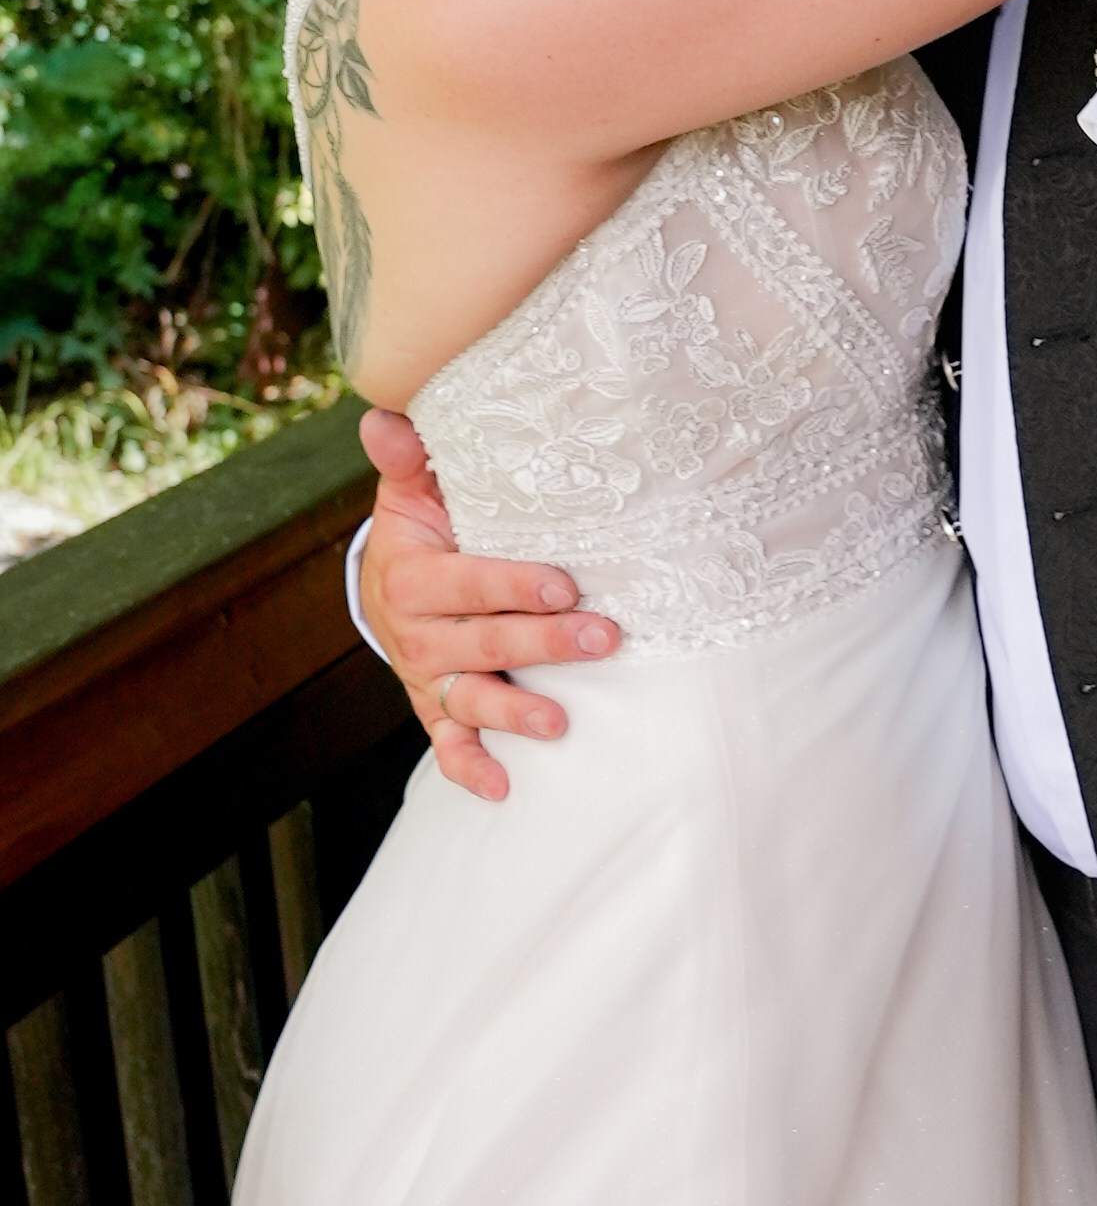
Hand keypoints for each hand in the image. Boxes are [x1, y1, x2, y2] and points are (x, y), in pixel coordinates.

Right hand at [356, 407, 617, 804]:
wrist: (387, 580)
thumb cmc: (423, 526)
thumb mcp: (411, 491)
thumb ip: (409, 459)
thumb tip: (383, 418)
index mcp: (412, 575)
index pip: (466, 581)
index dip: (512, 584)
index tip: (564, 583)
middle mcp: (416, 633)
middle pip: (482, 643)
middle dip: (543, 643)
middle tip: (604, 639)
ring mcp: (426, 675)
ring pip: (469, 699)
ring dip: (513, 715)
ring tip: (559, 724)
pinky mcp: (434, 705)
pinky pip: (446, 743)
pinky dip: (469, 767)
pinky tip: (504, 788)